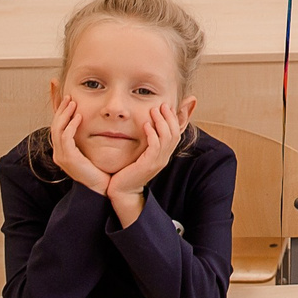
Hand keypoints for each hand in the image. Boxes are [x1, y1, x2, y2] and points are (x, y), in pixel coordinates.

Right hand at [49, 98, 112, 194]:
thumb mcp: (91, 149)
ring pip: (57, 129)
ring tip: (73, 102)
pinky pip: (66, 138)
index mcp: (62, 149)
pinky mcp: (69, 158)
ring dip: (65, 114)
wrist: (101, 187)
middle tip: (69, 96)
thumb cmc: (99, 169)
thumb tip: (92, 120)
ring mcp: (61, 156)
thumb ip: (88, 136)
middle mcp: (58, 152)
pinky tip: (79, 117)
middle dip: (60, 109)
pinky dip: (71, 126)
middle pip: (54, 125)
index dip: (58, 110)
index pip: (56, 126)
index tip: (63, 97)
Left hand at [106, 98, 194, 225]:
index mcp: (163, 155)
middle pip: (174, 133)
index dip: (173, 120)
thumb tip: (146, 127)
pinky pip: (154, 146)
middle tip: (161, 105)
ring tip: (154, 111)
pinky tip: (145, 125)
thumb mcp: (141, 156)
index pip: (175, 134)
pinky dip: (152, 134)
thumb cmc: (128, 172)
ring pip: (166, 138)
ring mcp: (157, 162)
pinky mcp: (148, 164)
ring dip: (161, 122)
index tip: (166, 107)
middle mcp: (163, 158)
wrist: (122, 191)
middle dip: (169, 117)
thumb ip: (146, 144)